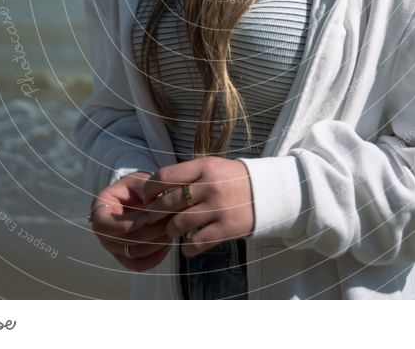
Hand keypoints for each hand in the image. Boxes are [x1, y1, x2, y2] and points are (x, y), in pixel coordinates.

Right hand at [90, 172, 173, 271]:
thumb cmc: (137, 187)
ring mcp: (113, 248)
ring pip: (134, 253)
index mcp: (100, 210)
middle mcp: (103, 233)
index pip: (104, 225)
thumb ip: (145, 189)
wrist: (137, 197)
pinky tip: (168, 242)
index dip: (126, 224)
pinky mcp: (126, 258)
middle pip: (124, 241)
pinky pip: (140, 264)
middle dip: (150, 231)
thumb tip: (153, 206)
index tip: (146, 216)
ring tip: (172, 227)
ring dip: (156, 242)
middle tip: (169, 219)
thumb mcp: (139, 181)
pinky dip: (156, 256)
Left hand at [129, 157, 254, 256]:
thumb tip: (156, 191)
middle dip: (155, 213)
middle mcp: (210, 186)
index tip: (146, 197)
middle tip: (153, 218)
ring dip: (170, 230)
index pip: (165, 176)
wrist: (267, 191)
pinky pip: (197, 243)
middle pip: (168, 202)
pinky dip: (187, 248)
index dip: (150, 189)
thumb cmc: (231, 179)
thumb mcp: (211, 167)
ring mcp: (219, 208)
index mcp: (204, 167)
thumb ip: (187, 176)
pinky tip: (187, 247)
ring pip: (179, 223)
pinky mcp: (227, 228)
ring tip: (172, 231)